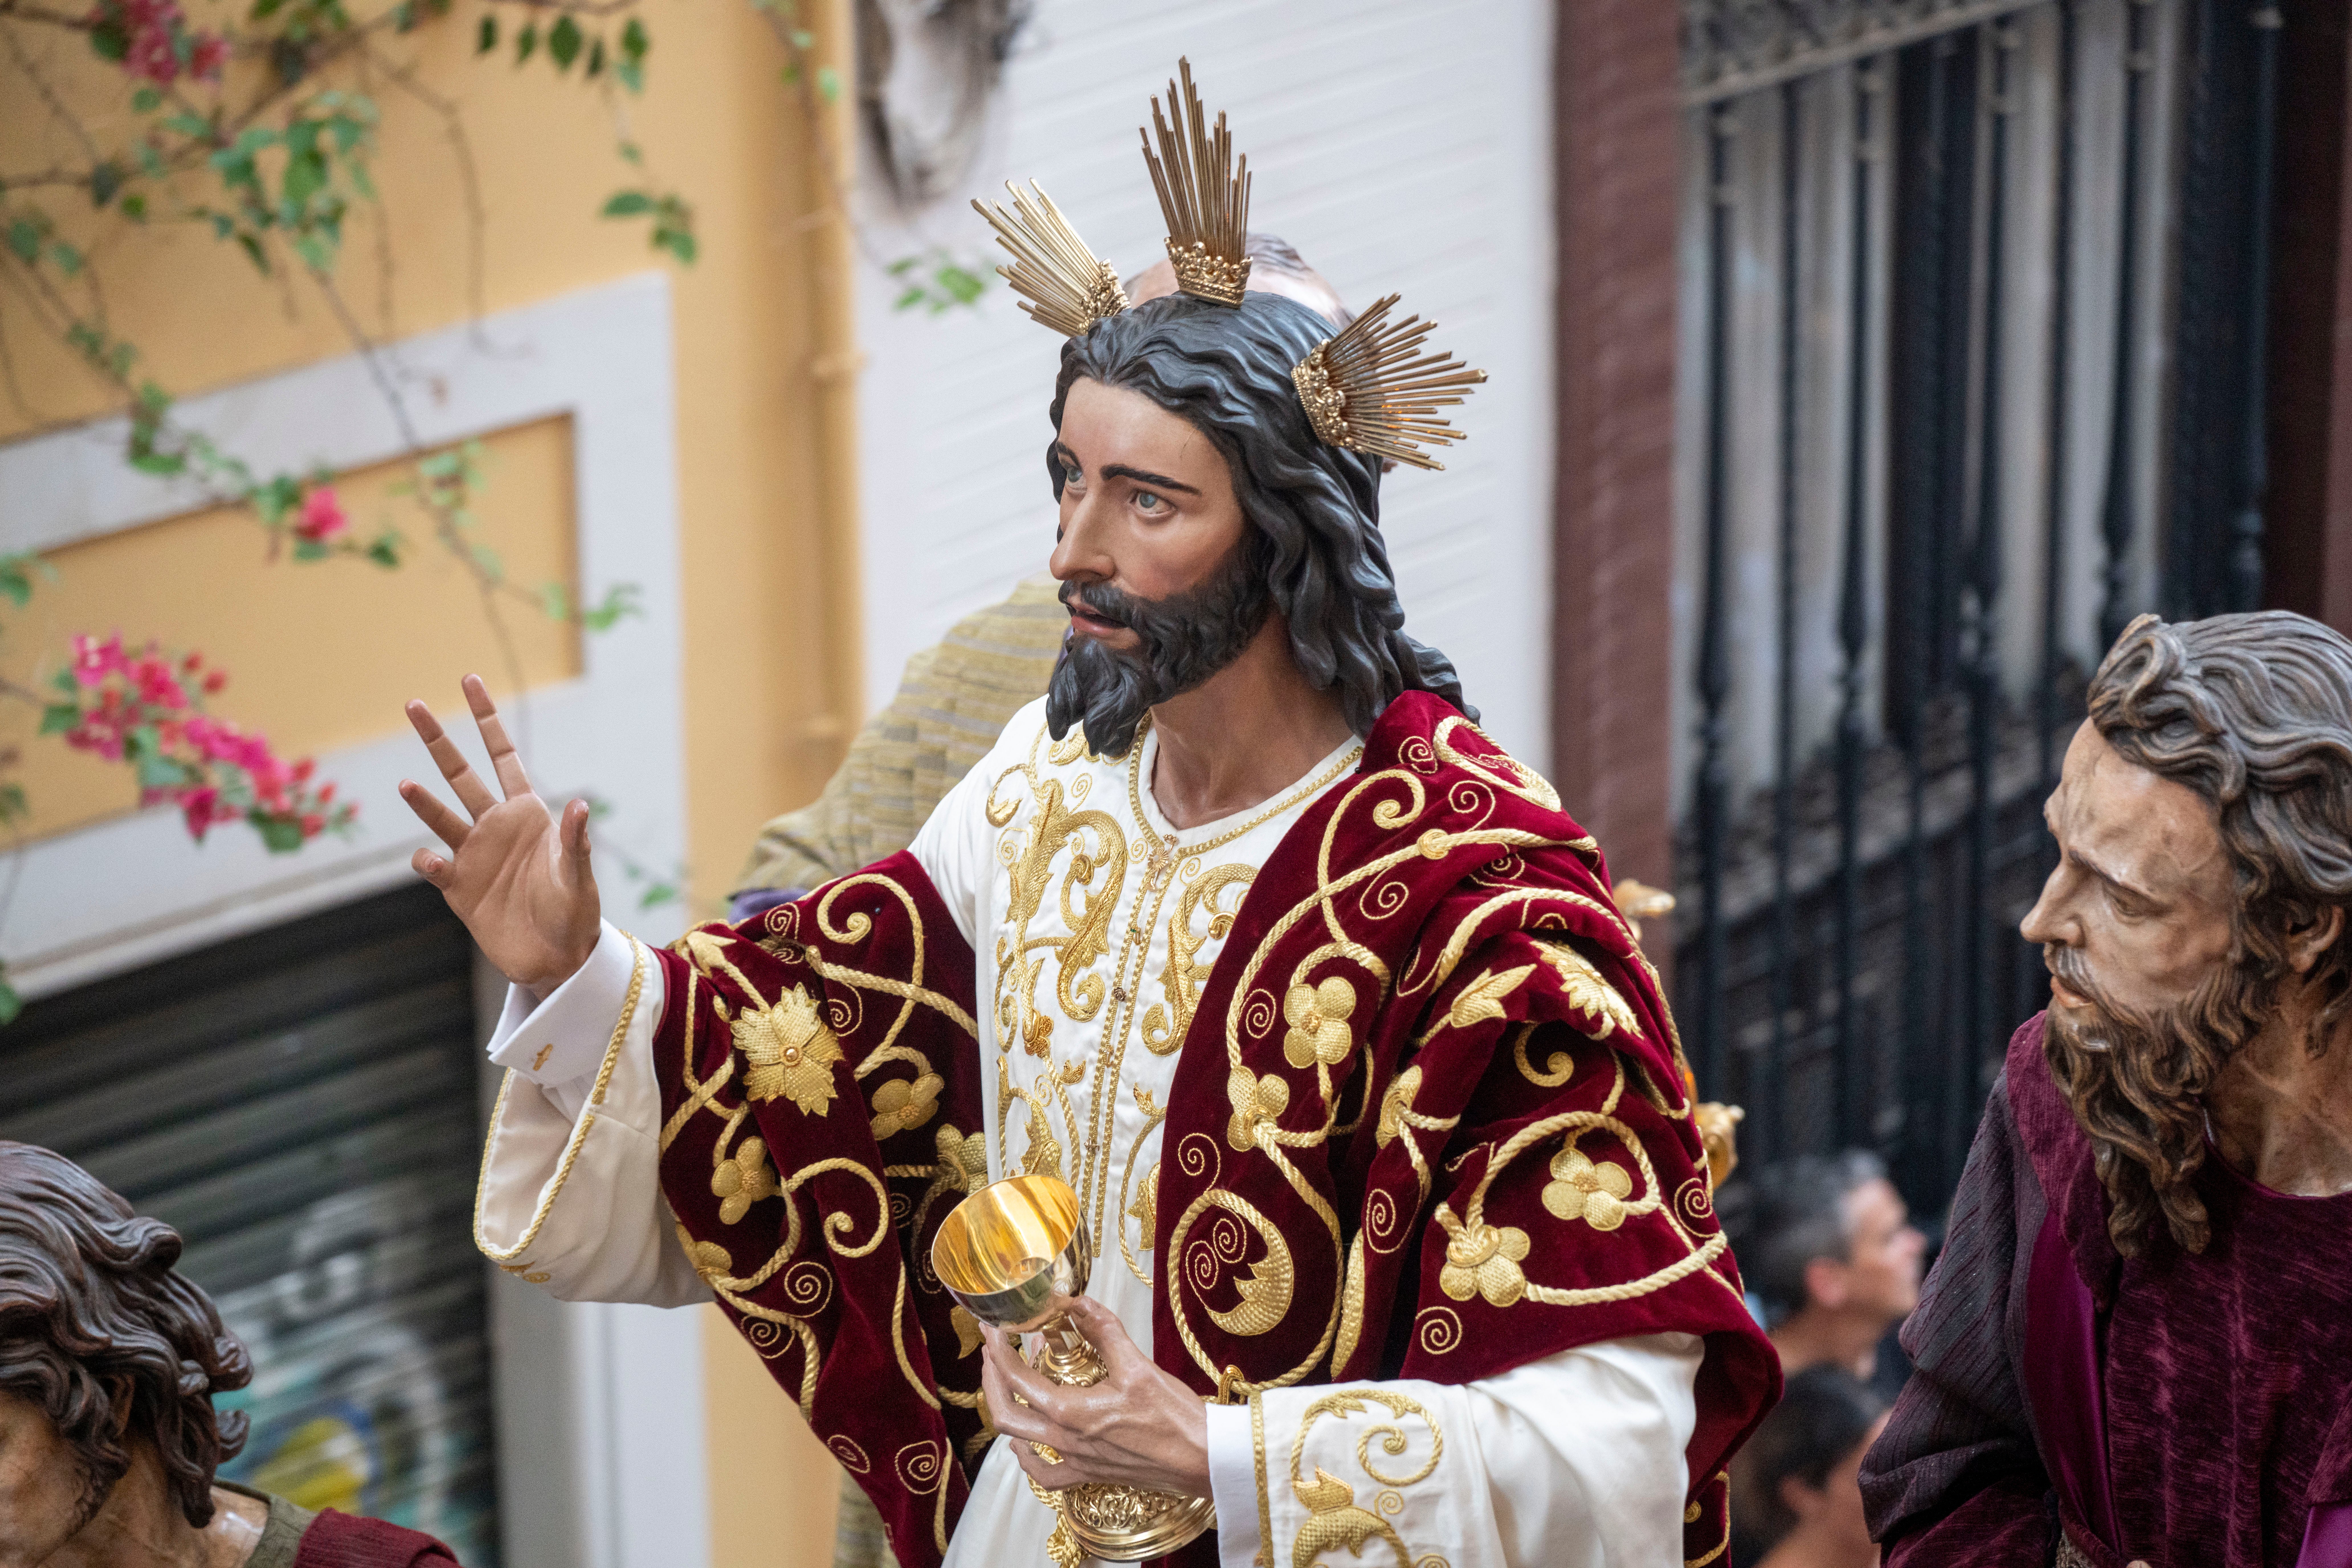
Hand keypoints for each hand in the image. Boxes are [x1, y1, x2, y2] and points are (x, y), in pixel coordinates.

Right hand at [399, 675, 599, 991]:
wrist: (557, 957)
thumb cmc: (575, 912)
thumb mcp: (578, 875)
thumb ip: (574, 842)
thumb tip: (581, 805)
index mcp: (527, 814)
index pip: (502, 756)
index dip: (487, 720)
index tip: (469, 680)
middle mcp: (495, 826)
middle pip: (461, 773)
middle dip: (439, 740)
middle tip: (413, 704)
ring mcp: (473, 855)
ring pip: (441, 816)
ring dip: (423, 801)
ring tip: (407, 784)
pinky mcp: (457, 887)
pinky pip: (434, 864)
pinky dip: (428, 860)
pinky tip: (433, 861)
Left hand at [980, 1296, 1210, 1499]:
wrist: (1202, 1459)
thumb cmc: (1174, 1416)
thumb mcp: (1137, 1364)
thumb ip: (1103, 1330)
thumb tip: (1078, 1301)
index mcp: (1073, 1412)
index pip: (1018, 1379)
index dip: (998, 1350)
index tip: (993, 1327)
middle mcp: (1066, 1440)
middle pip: (1006, 1413)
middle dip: (992, 1378)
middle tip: (993, 1349)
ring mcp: (1075, 1461)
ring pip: (1019, 1440)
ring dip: (1005, 1407)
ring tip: (1006, 1382)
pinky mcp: (1089, 1473)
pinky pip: (1044, 1475)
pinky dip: (1026, 1457)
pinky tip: (1024, 1442)